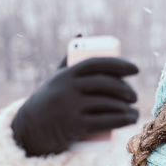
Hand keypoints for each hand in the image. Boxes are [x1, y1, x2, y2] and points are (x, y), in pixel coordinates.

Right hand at [11, 57, 138, 155]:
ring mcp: (70, 108)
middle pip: (105, 84)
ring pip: (107, 104)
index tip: (136, 69)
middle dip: (126, 90)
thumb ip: (68, 59)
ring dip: (127, 108)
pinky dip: (121, 120)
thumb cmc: (48, 102)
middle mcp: (68, 89)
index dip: (119, 64)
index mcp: (66, 75)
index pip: (96, 64)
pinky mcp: (74, 127)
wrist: (29, 131)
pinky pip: (104, 121)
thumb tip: (82, 34)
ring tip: (135, 113)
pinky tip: (130, 119)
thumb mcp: (55, 79)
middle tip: (134, 97)